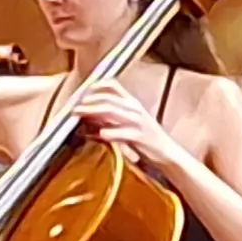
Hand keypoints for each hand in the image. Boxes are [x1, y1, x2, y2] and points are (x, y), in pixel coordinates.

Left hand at [72, 80, 187, 176]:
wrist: (168, 154)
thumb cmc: (145, 140)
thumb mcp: (128, 123)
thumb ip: (110, 117)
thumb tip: (88, 113)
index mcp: (132, 104)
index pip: (113, 86)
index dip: (95, 86)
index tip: (80, 91)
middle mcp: (135, 109)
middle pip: (108, 98)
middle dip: (88, 100)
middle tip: (73, 106)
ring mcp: (138, 122)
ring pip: (112, 111)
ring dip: (93, 110)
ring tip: (79, 113)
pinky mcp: (141, 137)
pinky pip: (123, 132)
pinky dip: (110, 132)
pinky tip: (101, 134)